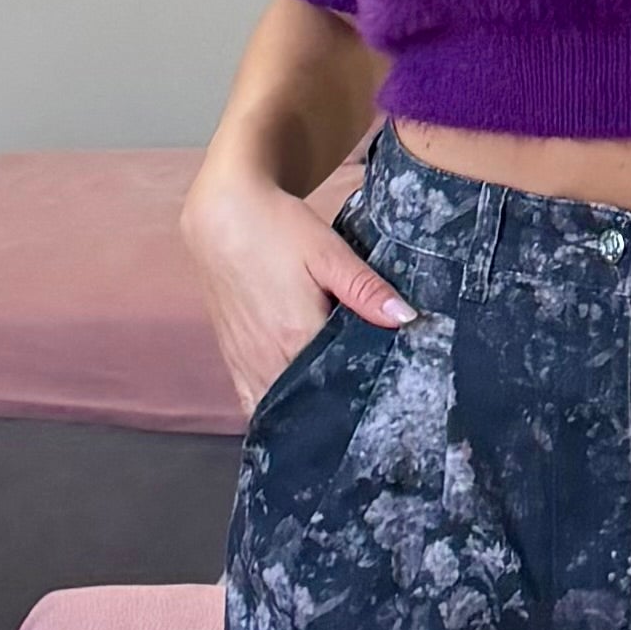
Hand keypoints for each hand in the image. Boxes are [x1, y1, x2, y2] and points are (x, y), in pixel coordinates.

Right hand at [179, 160, 416, 415]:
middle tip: (364, 405)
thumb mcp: (328, 252)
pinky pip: (251, 401)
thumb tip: (408, 318)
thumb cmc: (277, 230)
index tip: (384, 393)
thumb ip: (366, 289)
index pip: (340, 382)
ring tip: (332, 412)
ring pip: (279, 407)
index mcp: (298, 336)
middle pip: (310, 401)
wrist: (222, 216)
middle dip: (336, 408)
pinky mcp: (232, 358)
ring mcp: (247, 362)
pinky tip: (292, 410)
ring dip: (304, 413)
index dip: (363, 390)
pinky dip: (272, 409)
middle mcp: (269, 358)